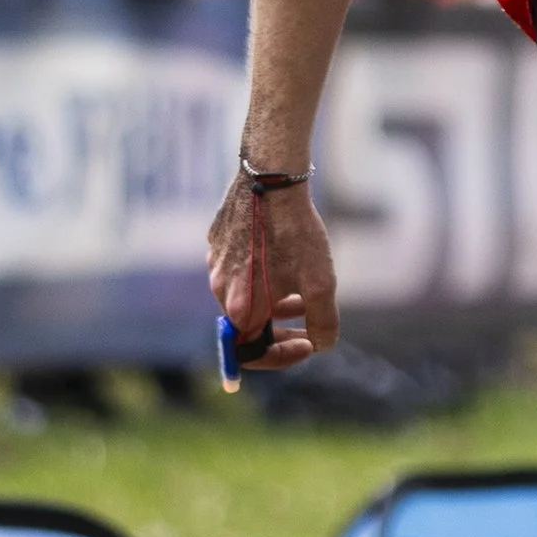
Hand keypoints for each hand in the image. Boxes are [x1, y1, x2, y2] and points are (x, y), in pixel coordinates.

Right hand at [205, 171, 337, 368]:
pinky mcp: (216, 241)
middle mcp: (220, 289)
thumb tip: (321, 345)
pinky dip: (260, 275)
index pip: (253, 353)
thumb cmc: (296, 233)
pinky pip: (237, 269)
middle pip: (249, 326)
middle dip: (282, 328)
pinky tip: (283, 257)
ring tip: (301, 290)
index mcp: (241, 307)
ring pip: (244, 296)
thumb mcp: (320, 284)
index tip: (308, 344)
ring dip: (274, 301)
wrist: (271, 179)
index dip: (283, 356)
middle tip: (309, 322)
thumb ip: (322, 323)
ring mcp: (214, 263)